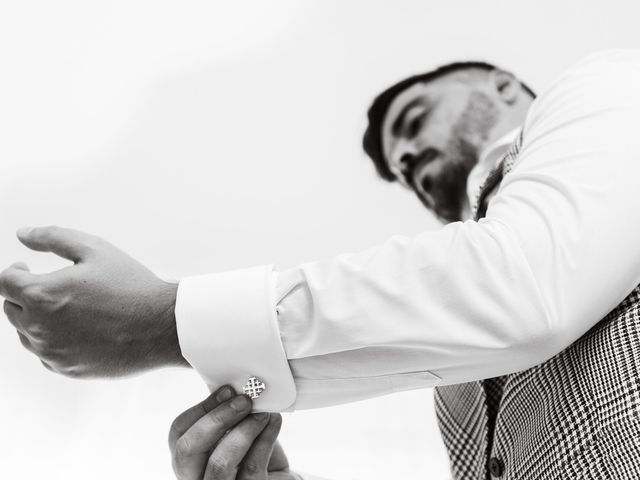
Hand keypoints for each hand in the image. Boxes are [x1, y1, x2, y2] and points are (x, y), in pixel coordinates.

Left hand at [0, 226, 187, 377]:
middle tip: (53, 285)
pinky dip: (54, 339)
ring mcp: (52, 352)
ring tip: (71, 307)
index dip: (14, 271)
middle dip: (25, 294)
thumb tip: (23, 235)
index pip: (5, 282)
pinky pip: (46, 353)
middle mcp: (39, 328)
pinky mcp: (67, 369)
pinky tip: (81, 328)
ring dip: (37, 318)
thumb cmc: (132, 287)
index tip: (26, 268)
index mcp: (42, 295)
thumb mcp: (95, 249)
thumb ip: (53, 237)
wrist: (161, 327)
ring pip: (26, 333)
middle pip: (12, 308)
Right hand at [169, 386, 300, 479]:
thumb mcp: (239, 428)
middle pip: (187, 450)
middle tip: (244, 400)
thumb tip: (238, 388)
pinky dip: (265, 440)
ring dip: (243, 430)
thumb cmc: (257, 452)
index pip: (178, 433)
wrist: (281, 478)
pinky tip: (273, 423)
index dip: (201, 408)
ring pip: (219, 463)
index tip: (227, 390)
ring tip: (263, 413)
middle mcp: (196, 477)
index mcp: (190, 458)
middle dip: (217, 419)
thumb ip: (232, 413)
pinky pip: (251, 468)